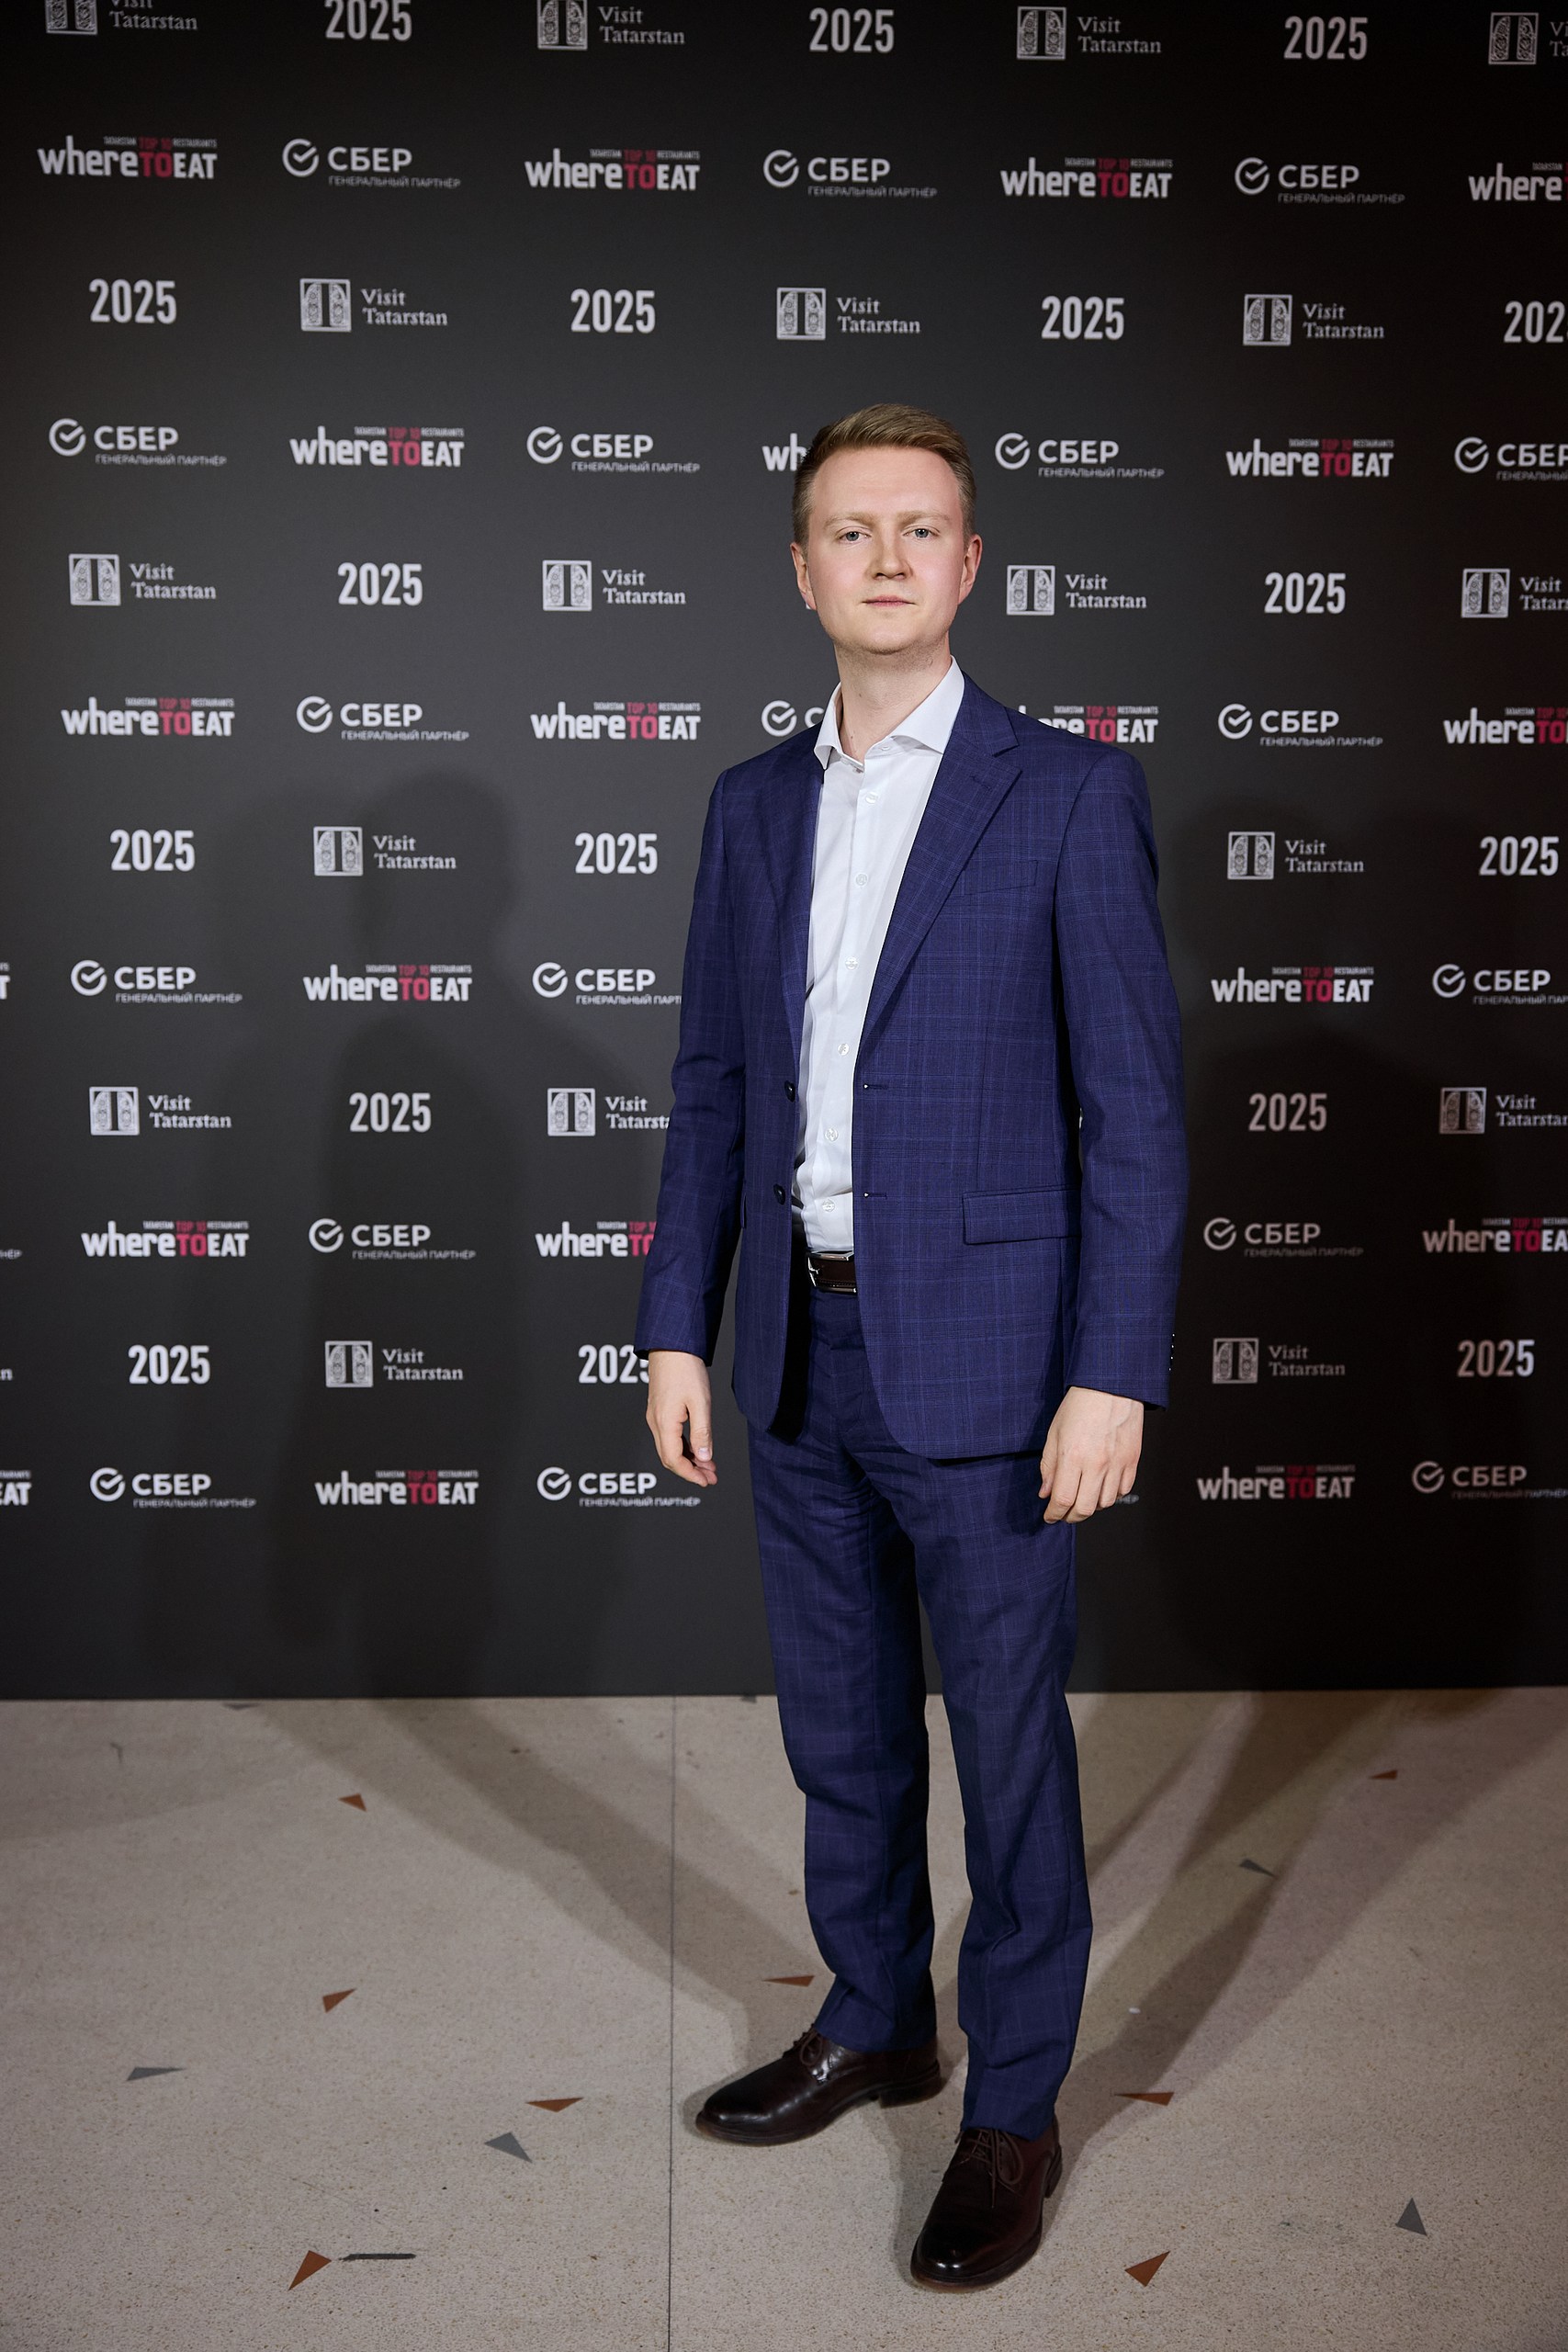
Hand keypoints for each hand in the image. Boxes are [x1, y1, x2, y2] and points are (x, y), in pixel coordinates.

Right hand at [646, 1350, 717, 1487]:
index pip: (673, 1460)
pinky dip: (684, 1446)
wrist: (671, 1345)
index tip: (707, 1481)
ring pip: (669, 1448)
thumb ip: (702, 1432)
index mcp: (664, 1423)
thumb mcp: (700, 1402)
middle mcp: (655, 1422)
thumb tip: (704, 1457)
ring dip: (689, 1459)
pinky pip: (669, 1436)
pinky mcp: (659, 1410)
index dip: (690, 1474)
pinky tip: (698, 1447)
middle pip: (669, 1458)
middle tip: (711, 1477)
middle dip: (691, 1470)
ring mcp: (655, 1416)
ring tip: (709, 1465)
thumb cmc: (685, 1369)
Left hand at [1039, 1386, 1141, 1523]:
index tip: (1050, 1516)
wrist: (1111, 1388)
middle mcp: (1097, 1464)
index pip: (1062, 1499)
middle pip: (1084, 1509)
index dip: (1053, 1514)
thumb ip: (1049, 1466)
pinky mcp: (1132, 1460)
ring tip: (1082, 1498)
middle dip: (1070, 1517)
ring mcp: (1117, 1464)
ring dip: (1091, 1507)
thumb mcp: (1054, 1433)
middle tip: (1063, 1514)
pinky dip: (1111, 1495)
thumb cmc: (1080, 1405)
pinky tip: (1101, 1488)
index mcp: (1073, 1456)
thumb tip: (1046, 1493)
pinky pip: (1123, 1490)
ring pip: (1105, 1504)